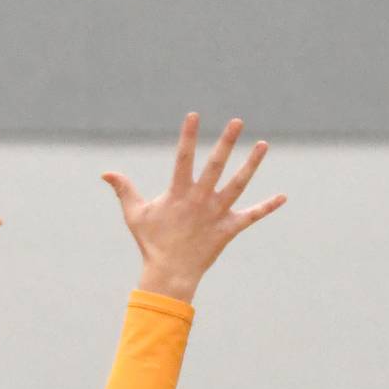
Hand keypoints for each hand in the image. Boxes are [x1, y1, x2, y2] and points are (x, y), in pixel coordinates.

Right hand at [102, 113, 284, 301]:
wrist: (170, 273)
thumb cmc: (151, 243)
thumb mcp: (135, 214)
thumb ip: (124, 190)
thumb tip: (106, 172)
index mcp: (179, 192)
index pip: (183, 157)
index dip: (188, 135)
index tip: (194, 115)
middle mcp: (201, 199)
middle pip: (216, 165)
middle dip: (227, 142)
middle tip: (237, 121)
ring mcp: (217, 213)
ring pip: (238, 184)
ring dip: (252, 164)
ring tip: (264, 144)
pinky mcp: (229, 228)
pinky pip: (252, 216)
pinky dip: (267, 207)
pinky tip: (283, 197)